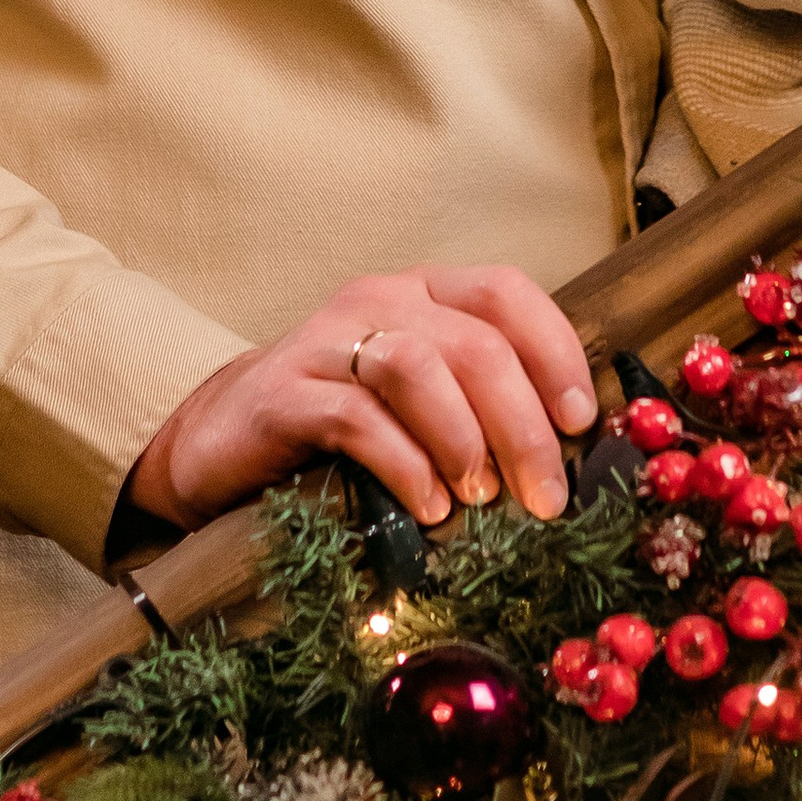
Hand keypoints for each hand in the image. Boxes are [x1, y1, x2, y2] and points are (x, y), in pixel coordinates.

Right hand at [127, 266, 600, 535]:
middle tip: (546, 496)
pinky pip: (357, 418)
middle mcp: (379, 298)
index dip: (554, 349)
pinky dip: (405, 466)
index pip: (506, 291)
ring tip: (480, 497)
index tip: (580, 420)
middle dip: (523, 424)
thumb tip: (564, 453)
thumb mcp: (417, 397)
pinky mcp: (284, 392)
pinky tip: (425, 509)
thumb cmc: (340, 421)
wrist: (220, 436)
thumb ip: (478, 399)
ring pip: (419, 366)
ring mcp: (327, 340)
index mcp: (423, 291)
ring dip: (464, 438)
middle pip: (474, 342)